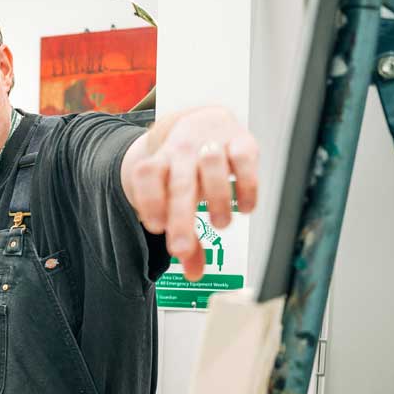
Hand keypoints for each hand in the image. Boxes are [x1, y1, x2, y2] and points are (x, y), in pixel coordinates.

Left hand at [123, 105, 258, 281]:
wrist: (201, 120)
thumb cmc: (184, 169)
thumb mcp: (174, 198)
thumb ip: (184, 235)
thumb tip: (194, 273)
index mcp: (159, 162)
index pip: (146, 176)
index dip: (149, 200)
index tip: (156, 227)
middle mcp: (182, 150)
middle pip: (180, 182)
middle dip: (181, 218)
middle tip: (182, 249)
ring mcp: (211, 143)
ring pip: (212, 165)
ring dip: (216, 199)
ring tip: (220, 225)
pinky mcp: (241, 141)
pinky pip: (244, 159)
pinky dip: (247, 186)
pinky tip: (245, 208)